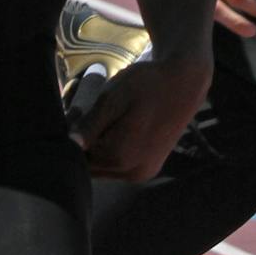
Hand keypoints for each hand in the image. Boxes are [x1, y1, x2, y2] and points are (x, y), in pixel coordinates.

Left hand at [70, 53, 211, 181]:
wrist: (185, 82)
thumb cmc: (147, 84)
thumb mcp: (113, 98)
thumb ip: (90, 125)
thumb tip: (70, 145)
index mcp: (121, 157)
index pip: (79, 158)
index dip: (74, 136)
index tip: (77, 111)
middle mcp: (133, 172)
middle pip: (92, 167)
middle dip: (86, 144)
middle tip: (91, 114)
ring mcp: (144, 172)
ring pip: (106, 168)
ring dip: (99, 149)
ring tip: (107, 119)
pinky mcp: (150, 167)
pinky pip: (121, 166)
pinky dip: (114, 152)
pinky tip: (120, 127)